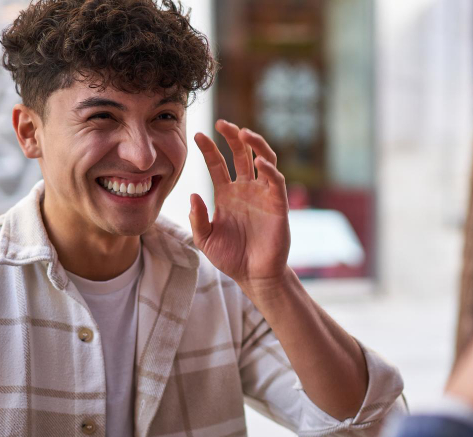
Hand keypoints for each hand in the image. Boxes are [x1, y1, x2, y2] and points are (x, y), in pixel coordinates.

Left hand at [190, 120, 290, 290]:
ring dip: (255, 144)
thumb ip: (197, 219)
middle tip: (223, 123)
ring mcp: (263, 195)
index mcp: (227, 194)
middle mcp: (246, 189)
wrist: (253, 276)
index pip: (218, 164)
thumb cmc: (230, 257)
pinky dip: (270, 169)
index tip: (198, 135)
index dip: (209, 149)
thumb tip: (193, 195)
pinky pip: (276, 181)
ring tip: (243, 133)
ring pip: (263, 160)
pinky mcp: (278, 204)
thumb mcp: (205, 239)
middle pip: (241, 154)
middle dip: (232, 137)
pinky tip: (260, 162)